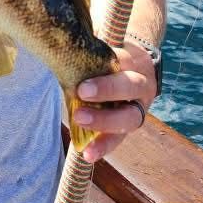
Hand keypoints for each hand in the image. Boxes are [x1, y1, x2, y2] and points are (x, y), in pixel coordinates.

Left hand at [74, 41, 157, 162]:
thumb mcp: (103, 48)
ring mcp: (139, 107)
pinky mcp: (131, 125)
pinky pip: (120, 138)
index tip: (85, 79)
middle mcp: (141, 84)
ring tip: (80, 123)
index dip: (104, 67)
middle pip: (130, 86)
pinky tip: (88, 154)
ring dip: (105, 123)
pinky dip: (104, 146)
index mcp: (134, 60)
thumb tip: (60, 48)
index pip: (123, 60)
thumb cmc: (110, 57)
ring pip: (130, 117)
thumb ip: (87, 49)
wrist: (136, 70)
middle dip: (107, 91)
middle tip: (82, 93)